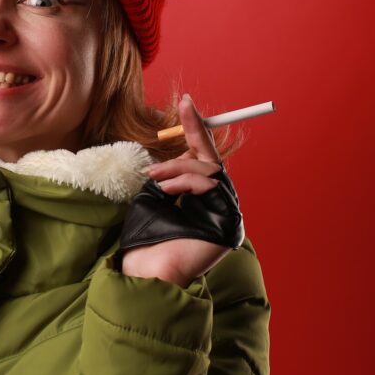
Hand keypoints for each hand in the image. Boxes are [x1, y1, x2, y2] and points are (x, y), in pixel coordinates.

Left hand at [120, 94, 235, 286]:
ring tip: (156, 177)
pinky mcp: (229, 223)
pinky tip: (168, 191)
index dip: (197, 130)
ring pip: (210, 169)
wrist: (146, 272)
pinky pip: (213, 185)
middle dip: (194, 132)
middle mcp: (216, 205)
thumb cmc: (145, 239)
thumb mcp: (153, 195)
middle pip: (213, 159)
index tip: (186, 102)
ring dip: (179, 166)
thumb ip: (170, 172)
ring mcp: (225, 215)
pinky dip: (188, 182)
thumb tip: (181, 143)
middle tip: (182, 107)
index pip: (202, 159)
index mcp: (199, 200)